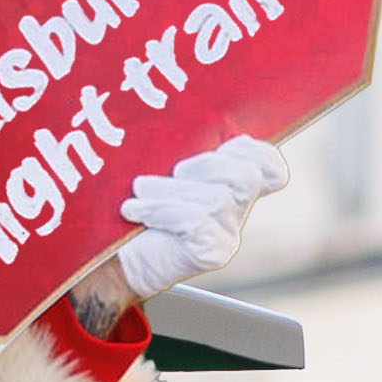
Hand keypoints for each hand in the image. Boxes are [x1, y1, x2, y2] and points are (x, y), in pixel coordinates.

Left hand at [105, 136, 287, 302]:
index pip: (269, 169)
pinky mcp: (210, 254)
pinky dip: (161, 210)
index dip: (257, 153)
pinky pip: (196, 220)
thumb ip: (186, 152)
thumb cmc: (136, 209)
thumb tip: (188, 122)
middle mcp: (236, 213)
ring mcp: (226, 236)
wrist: (112, 260)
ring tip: (140, 191)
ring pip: (215, 199)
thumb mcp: (163, 171)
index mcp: (231, 188)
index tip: (224, 145)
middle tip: (175, 172)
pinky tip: (135, 210)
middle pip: (247, 177)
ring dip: (171, 190)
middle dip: (208, 165)